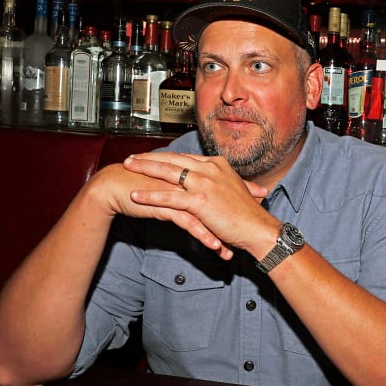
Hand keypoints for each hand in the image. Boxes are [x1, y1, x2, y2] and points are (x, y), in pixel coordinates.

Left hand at [118, 152, 274, 259]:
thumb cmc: (248, 216)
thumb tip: (209, 185)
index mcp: (217, 165)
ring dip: (144, 170)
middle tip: (131, 158)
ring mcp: (205, 183)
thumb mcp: (234, 191)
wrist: (258, 228)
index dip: (166, 157)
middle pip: (173, 159)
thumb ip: (220, 184)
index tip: (150, 156)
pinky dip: (150, 196)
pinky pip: (169, 197)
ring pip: (167, 173)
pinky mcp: (200, 200)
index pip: (185, 157)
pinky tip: (135, 196)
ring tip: (127, 170)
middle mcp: (210, 169)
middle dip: (149, 158)